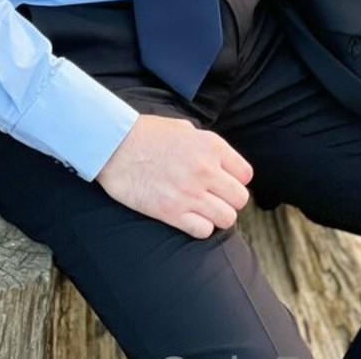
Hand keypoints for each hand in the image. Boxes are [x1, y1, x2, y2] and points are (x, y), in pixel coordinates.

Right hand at [95, 115, 252, 238]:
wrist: (114, 146)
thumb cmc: (147, 134)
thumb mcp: (185, 129)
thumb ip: (206, 146)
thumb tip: (220, 161)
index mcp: (211, 146)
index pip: (245, 174)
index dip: (236, 180)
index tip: (224, 182)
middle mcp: (206, 170)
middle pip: (240, 199)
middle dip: (229, 200)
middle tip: (214, 198)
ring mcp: (190, 193)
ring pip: (227, 218)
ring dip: (217, 216)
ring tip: (203, 210)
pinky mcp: (172, 213)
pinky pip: (204, 231)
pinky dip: (200, 228)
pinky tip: (189, 218)